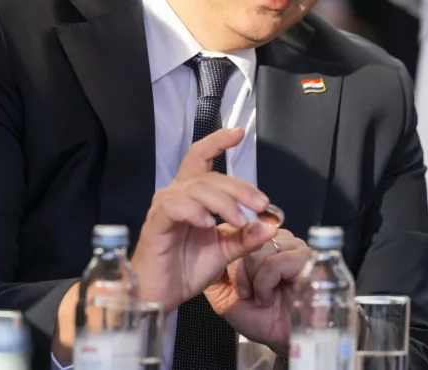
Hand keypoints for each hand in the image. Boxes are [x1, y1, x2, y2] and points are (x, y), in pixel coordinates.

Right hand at [131, 128, 277, 312]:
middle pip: (212, 177)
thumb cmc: (187, 269)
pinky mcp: (156, 222)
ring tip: (239, 221)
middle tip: (261, 205)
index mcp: (194, 195)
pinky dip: (195, 212)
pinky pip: (175, 206)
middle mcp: (177, 194)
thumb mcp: (226, 251)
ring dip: (224, 203)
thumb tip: (271, 224)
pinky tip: (208, 224)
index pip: (203, 157)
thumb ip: (247, 237)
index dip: (219, 141)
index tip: (239, 132)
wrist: (160, 294)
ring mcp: (165, 207)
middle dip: (240, 188)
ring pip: (198, 189)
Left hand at [204, 230, 312, 355]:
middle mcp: (274, 238)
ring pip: (258, 250)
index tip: (232, 281)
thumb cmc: (255, 316)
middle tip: (247, 294)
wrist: (277, 337)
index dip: (229, 253)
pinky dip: (265, 285)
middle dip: (239, 274)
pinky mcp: (305, 256)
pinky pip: (273, 263)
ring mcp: (292, 244)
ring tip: (261, 296)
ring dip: (253, 281)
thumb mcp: (222, 291)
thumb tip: (215, 239)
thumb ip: (216, 266)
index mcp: (255, 242)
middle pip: (245, 240)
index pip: (235, 229)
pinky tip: (270, 297)